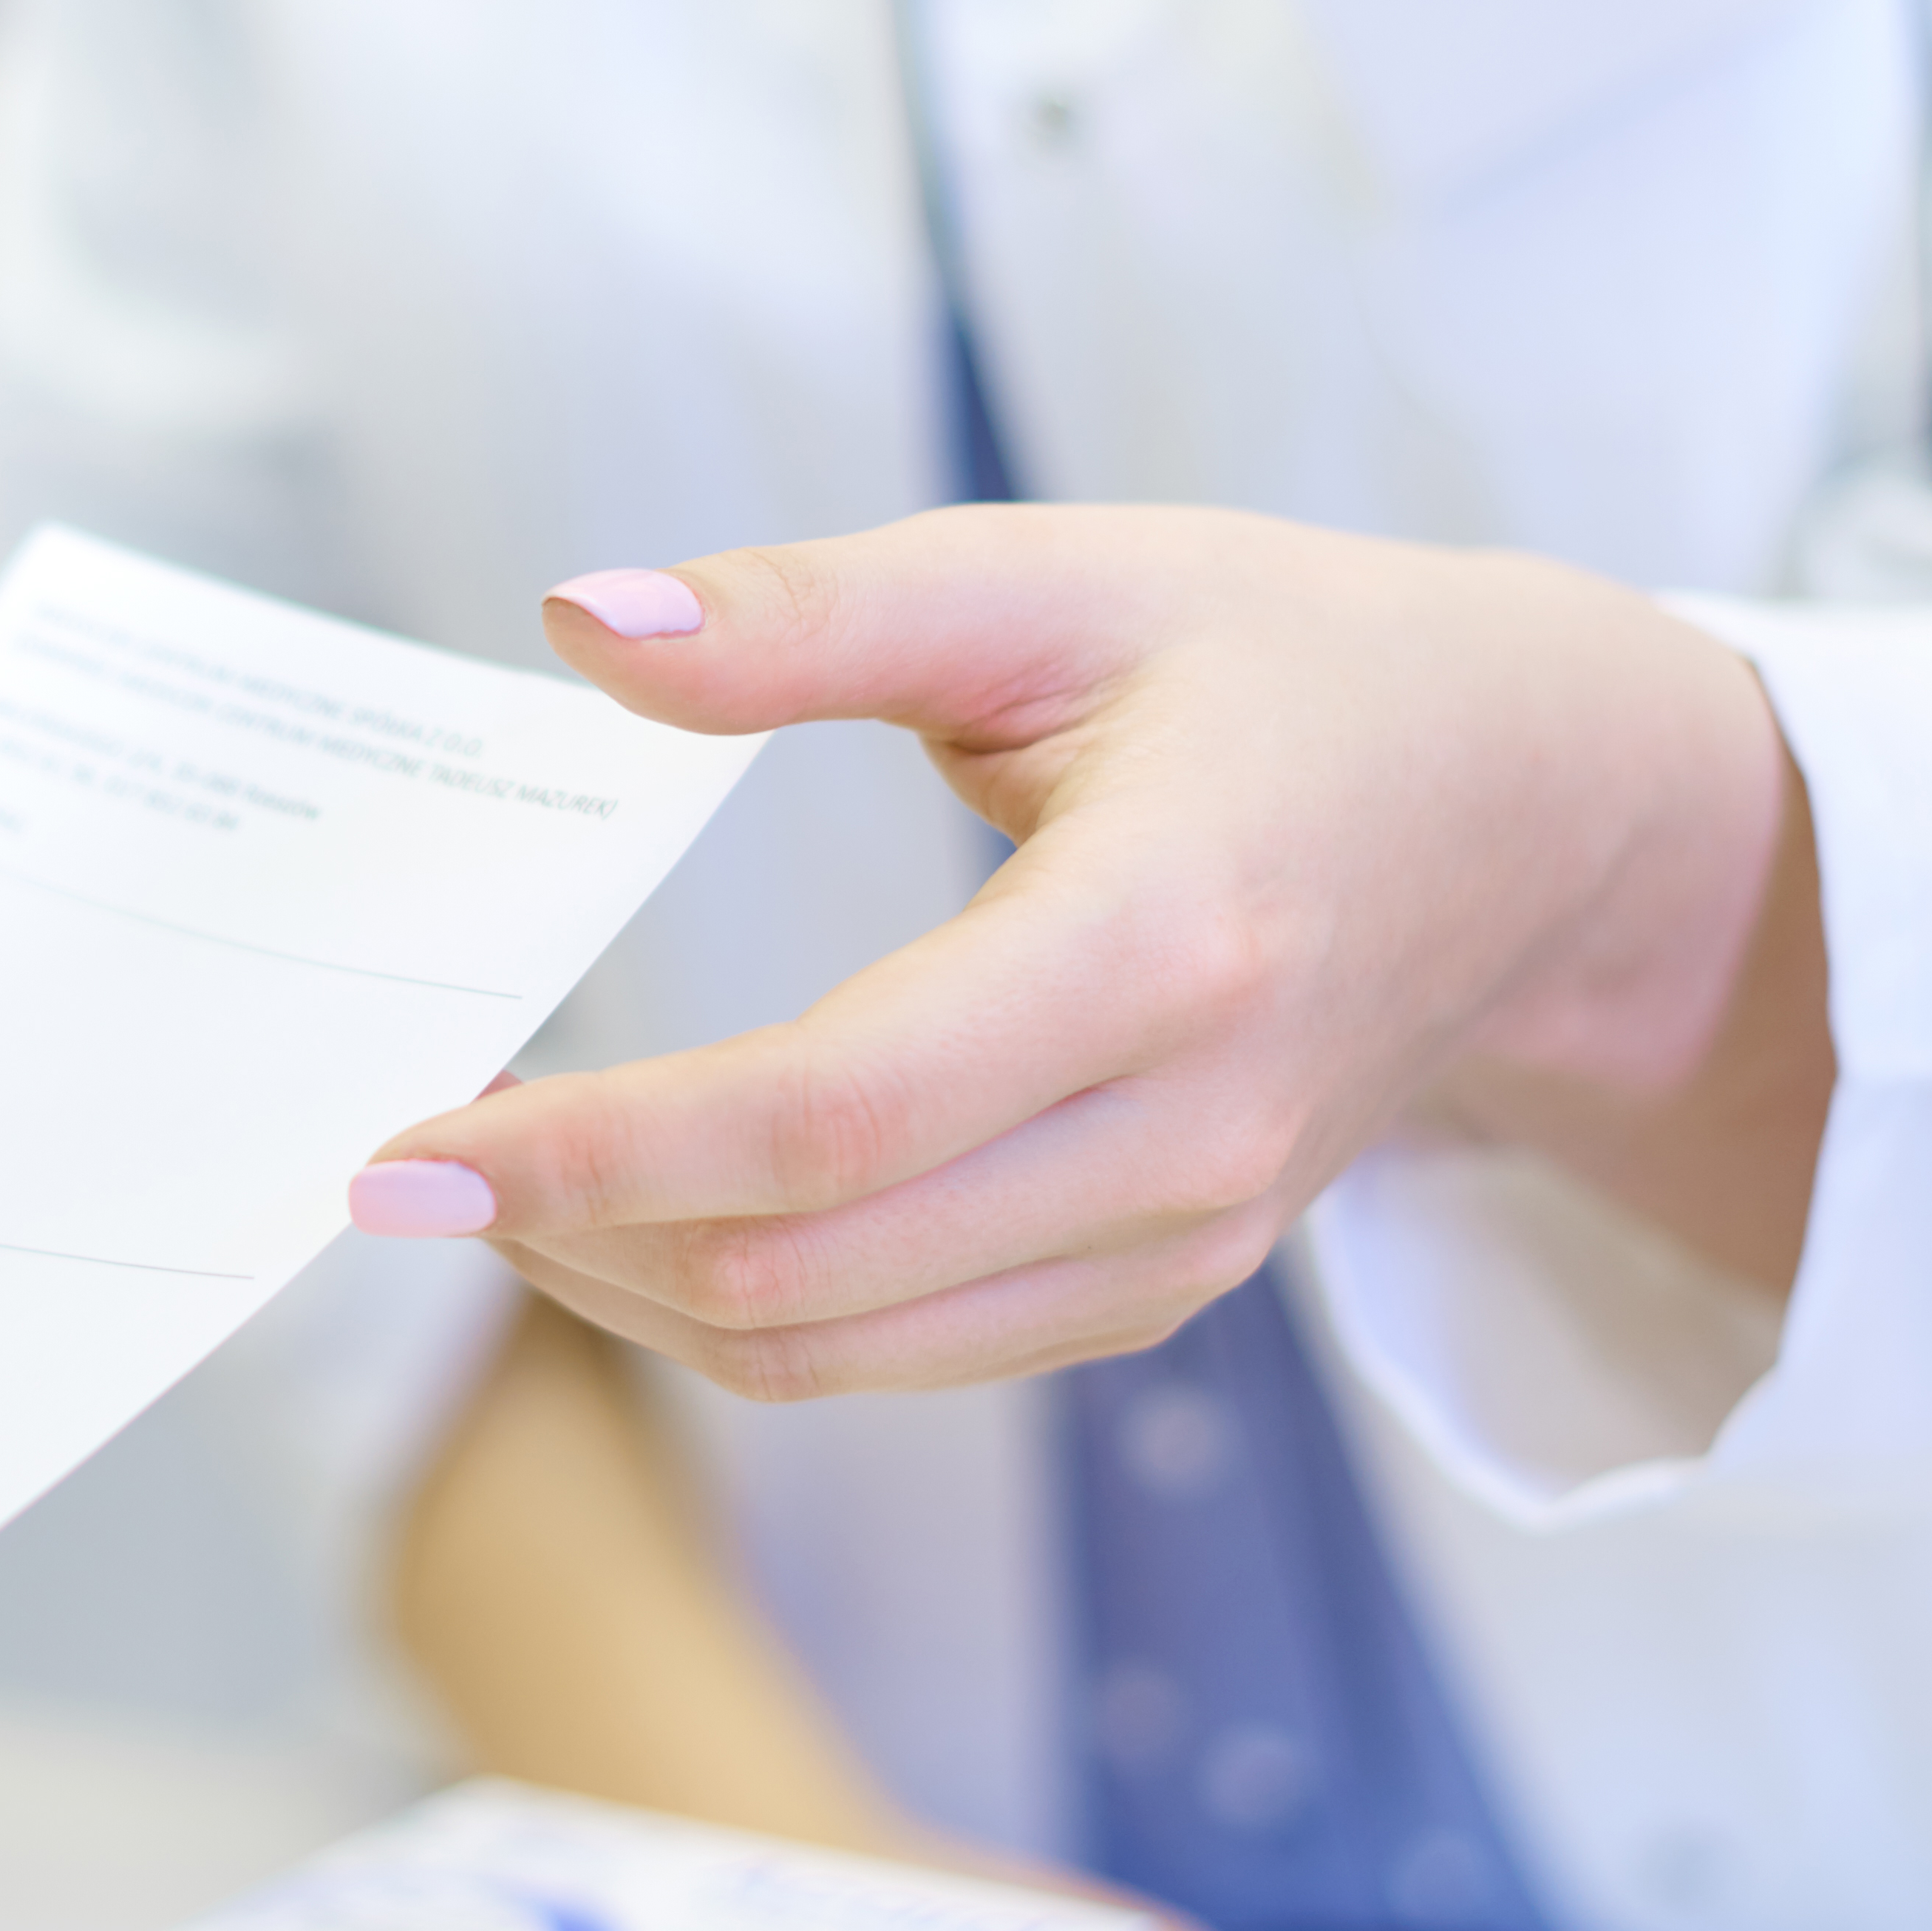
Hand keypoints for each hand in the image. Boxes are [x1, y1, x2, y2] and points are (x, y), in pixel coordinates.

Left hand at [348, 510, 1825, 1395]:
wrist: (1531, 812)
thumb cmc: (1285, 664)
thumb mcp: (1059, 578)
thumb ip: (814, 611)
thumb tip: (589, 624)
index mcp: (1161, 943)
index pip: (825, 1117)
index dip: (594, 1150)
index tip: (406, 1149)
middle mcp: (1180, 1133)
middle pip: (802, 1266)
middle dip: (563, 1234)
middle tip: (400, 1160)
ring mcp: (1177, 1237)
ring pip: (830, 1346)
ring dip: (626, 1290)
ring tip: (488, 1189)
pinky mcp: (1155, 1286)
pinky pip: (896, 1352)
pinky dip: (732, 1307)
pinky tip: (629, 1214)